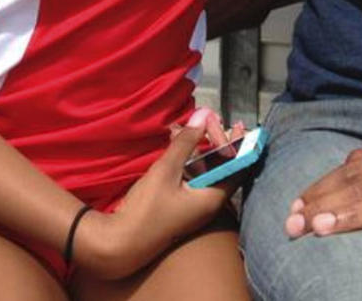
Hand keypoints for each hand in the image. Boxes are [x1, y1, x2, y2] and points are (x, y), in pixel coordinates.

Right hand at [76, 110, 237, 279]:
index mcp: (213, 198)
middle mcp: (208, 204)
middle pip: (222, 167)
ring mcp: (194, 206)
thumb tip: (204, 115)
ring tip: (188, 127)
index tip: (238, 125)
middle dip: (216, 141)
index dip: (240, 145)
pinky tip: (175, 143)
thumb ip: (186, 143)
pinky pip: (191, 177)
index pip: (238, 168)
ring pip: (204, 170)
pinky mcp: (180, 206)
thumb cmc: (146, 211)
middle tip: (208, 121)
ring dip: (198, 148)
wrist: (120, 246)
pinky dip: (186, 159)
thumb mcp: (166, 171)